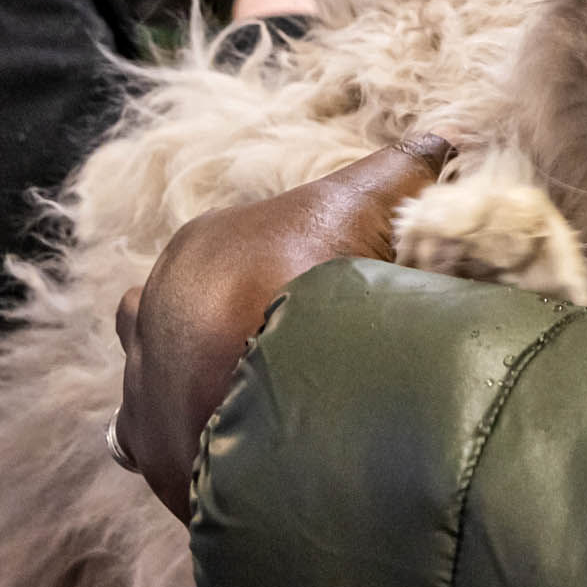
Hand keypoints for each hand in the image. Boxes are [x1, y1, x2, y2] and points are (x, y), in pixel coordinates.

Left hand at [112, 135, 452, 520]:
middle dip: (223, 329)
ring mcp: (143, 375)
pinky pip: (148, 438)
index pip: (233, 249)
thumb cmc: (311, 279)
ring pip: (158, 371)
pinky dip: (181, 442)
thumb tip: (443, 139)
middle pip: (187, 310)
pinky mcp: (147, 440)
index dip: (281, 271)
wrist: (275, 383)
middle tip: (284, 353)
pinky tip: (226, 447)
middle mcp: (154, 305)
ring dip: (192, 382)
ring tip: (251, 400)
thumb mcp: (364, 207)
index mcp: (200, 247)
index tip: (319, 298)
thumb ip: (398, 171)